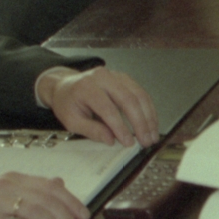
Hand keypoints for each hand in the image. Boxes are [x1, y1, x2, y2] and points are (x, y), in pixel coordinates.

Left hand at [38, 66, 157, 146]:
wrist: (66, 86)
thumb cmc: (68, 103)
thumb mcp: (72, 121)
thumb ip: (91, 130)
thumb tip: (111, 140)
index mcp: (86, 87)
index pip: (108, 108)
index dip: (120, 127)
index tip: (128, 142)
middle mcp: (103, 77)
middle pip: (128, 99)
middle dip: (140, 122)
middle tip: (145, 140)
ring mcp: (116, 76)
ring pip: (139, 95)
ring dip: (149, 117)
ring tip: (152, 135)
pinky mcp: (125, 79)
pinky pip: (141, 93)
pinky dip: (149, 109)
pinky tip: (151, 123)